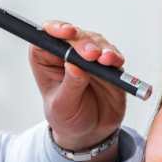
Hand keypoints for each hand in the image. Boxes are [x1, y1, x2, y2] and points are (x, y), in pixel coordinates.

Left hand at [30, 21, 126, 161]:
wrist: (90, 133)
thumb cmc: (68, 119)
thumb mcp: (63, 107)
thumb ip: (69, 87)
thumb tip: (74, 66)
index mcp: (46, 61)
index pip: (45, 37)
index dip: (55, 29)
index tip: (66, 33)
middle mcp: (66, 55)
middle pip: (74, 35)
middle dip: (84, 42)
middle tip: (91, 55)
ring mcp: (88, 58)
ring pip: (95, 41)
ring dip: (102, 48)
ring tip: (106, 60)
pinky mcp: (107, 64)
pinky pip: (112, 54)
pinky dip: (115, 57)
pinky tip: (116, 63)